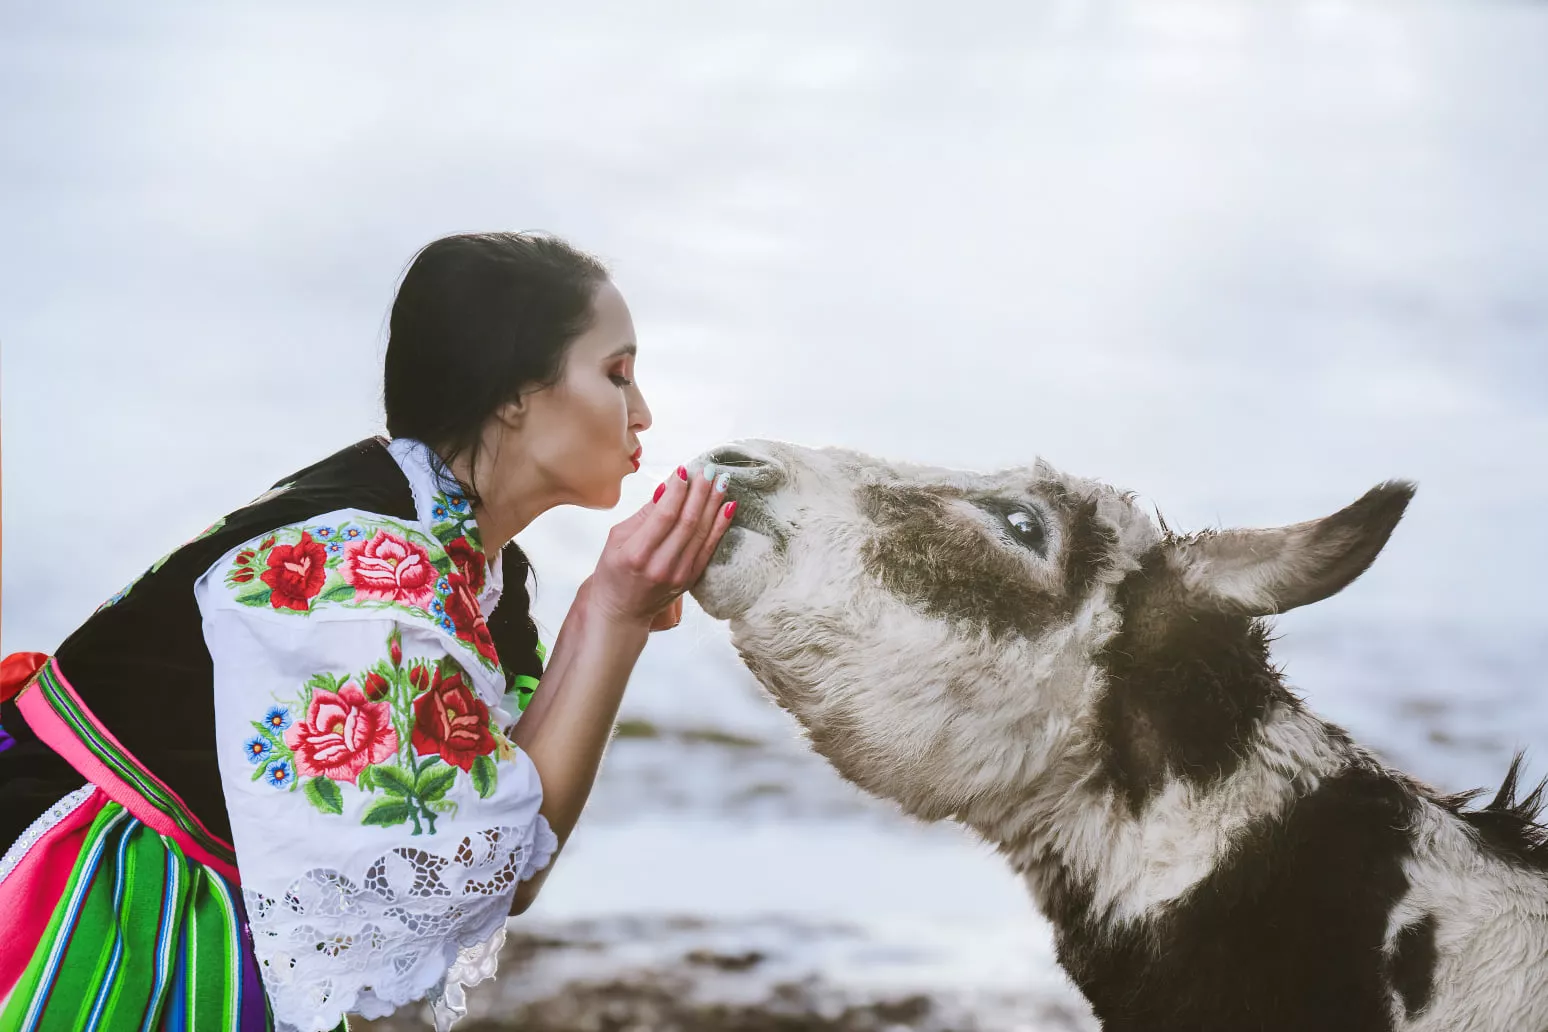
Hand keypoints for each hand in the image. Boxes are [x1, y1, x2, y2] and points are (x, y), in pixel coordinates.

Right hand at [588, 464, 735, 629]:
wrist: (621, 612)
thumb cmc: (613, 572)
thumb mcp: (617, 539)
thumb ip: (644, 514)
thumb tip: (668, 487)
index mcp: (637, 554)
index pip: (664, 516)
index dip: (677, 491)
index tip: (683, 470)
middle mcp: (661, 566)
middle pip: (687, 522)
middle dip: (700, 492)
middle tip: (708, 469)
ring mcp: (679, 575)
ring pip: (701, 533)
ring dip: (714, 504)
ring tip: (721, 480)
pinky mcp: (690, 579)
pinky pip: (709, 548)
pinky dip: (720, 525)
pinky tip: (728, 506)